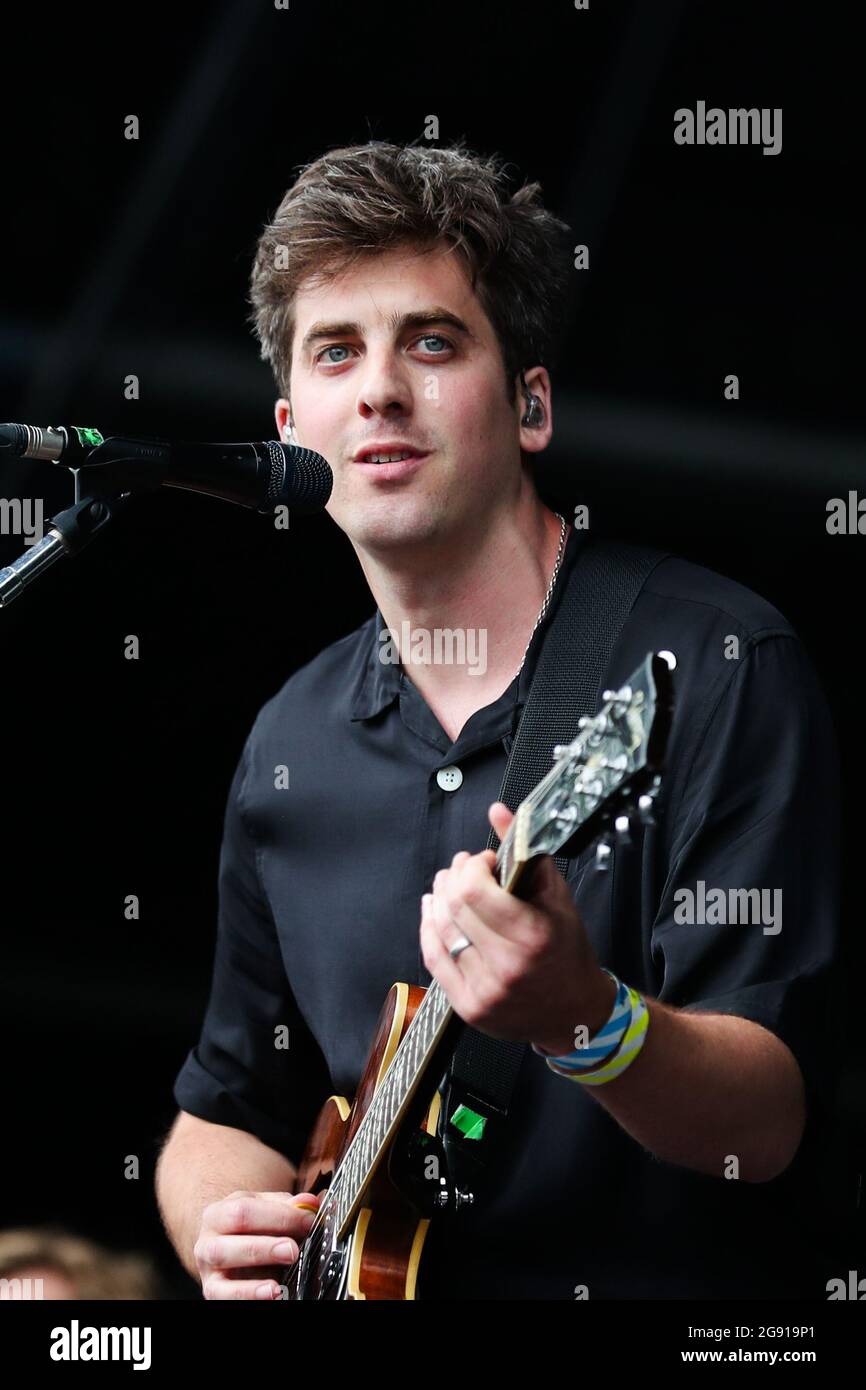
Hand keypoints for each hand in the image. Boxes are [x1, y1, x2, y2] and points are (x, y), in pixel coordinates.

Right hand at [194, 1189, 321, 1299]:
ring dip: (255, 1264)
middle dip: (266, 1240)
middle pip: (233, 1228)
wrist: (226, 1254)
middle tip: (293, 1250)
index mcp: (221, 1211)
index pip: (246, 1208)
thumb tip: (312, 1203)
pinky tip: (272, 1293)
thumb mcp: (266, 1214)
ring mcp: (207, 1265)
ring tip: (278, 1281)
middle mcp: (209, 1235)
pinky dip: (248, 1294)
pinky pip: (224, 1294)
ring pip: (223, 1257)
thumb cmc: (248, 1232)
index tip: (308, 1222)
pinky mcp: (212, 1290)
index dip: (280, 1215)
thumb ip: (289, 1207)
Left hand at [419, 802, 614, 1054]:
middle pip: (453, 906)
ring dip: (440, 898)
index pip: (475, 891)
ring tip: (450, 886)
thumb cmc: (568, 952)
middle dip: (454, 876)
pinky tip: (434, 912)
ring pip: (439, 929)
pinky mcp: (468, 1006)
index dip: (472, 866)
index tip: (486, 861)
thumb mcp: (558, 897)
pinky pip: (433, 957)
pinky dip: (429, 927)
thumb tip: (497, 812)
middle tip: (465, 868)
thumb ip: (526, 851)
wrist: (574, 1012)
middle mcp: (506, 966)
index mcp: (532, 936)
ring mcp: (484, 990)